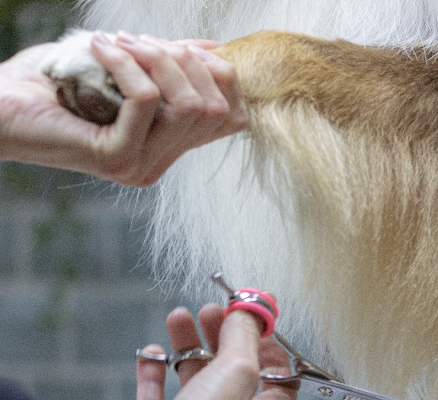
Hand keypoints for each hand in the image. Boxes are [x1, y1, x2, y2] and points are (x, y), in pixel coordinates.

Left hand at [0, 31, 246, 186]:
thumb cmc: (50, 84)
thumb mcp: (124, 67)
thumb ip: (167, 64)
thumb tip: (214, 48)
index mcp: (166, 150)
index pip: (232, 119)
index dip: (221, 75)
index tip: (182, 46)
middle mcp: (158, 166)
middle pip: (216, 110)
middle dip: (185, 61)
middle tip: (139, 40)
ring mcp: (139, 166)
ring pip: (189, 106)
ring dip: (158, 59)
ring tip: (120, 41)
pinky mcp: (115, 158)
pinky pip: (147, 101)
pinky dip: (129, 65)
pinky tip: (102, 49)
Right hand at [133, 305, 296, 399]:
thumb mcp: (238, 370)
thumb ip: (244, 338)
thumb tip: (249, 314)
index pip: (280, 386)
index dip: (273, 354)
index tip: (259, 328)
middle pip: (230, 376)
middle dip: (222, 339)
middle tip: (212, 313)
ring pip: (193, 382)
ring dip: (187, 347)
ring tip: (179, 318)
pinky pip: (156, 399)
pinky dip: (154, 372)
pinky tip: (152, 352)